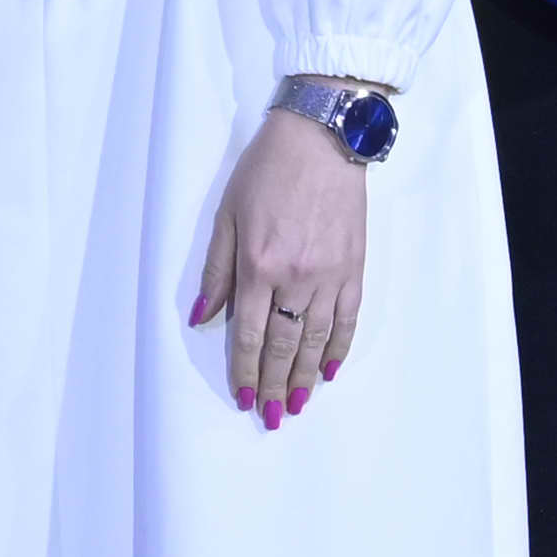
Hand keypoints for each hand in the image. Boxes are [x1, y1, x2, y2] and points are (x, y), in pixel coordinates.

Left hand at [190, 106, 368, 425]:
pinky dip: (339, 349)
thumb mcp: (227, 214)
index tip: (243, 398)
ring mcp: (330, 276)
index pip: (248, 333)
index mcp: (258, 265)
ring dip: (305, 377)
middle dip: (274, 385)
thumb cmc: (266, 170)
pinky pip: (348, 319)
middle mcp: (295, 277)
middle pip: (283, 345)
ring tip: (297, 405)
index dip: (244, 370)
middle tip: (270, 417)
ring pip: (316, 340)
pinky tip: (329, 371)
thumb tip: (201, 316)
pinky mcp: (355, 268)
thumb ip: (216, 270)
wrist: (322, 138)